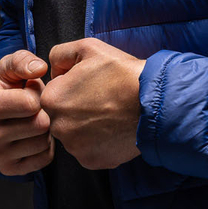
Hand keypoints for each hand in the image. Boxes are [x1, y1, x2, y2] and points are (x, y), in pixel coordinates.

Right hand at [0, 50, 53, 176]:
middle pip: (39, 124)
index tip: (29, 91)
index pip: (30, 103)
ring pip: (43, 142)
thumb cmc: (6, 87)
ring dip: (46, 129)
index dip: (37, 93)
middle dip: (44, 112)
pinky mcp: (10, 169)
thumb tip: (39, 68)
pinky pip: (45, 158)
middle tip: (34, 107)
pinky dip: (46, 146)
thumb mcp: (9, 67)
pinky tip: (34, 135)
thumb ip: (23, 61)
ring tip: (33, 119)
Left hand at [40, 37, 146, 169]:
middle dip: (78, 109)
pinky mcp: (92, 161)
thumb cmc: (123, 73)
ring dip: (88, 127)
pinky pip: (90, 151)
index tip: (91, 85)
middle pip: (63, 117)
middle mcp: (58, 127)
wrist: (155, 102)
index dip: (73, 88)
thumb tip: (52, 70)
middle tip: (103, 100)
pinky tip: (114, 129)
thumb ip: (60, 54)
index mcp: (52, 99)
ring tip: (111, 114)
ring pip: (75, 135)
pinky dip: (100, 143)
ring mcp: (75, 147)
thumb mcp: (88, 48)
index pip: (54, 94)